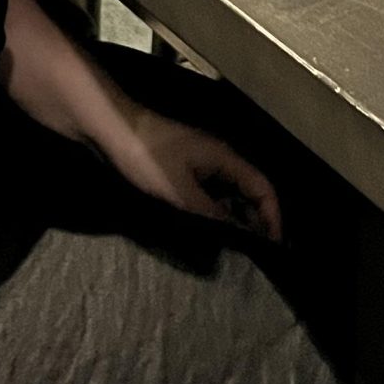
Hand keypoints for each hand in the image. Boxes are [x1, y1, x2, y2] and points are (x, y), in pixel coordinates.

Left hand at [102, 103, 281, 241]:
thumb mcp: (181, 193)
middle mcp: (218, 159)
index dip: (273, 216)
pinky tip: (207, 230)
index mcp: (225, 158)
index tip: (273, 246)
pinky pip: (209, 193)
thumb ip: (213, 215)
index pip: (263, 188)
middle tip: (254, 254)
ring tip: (232, 248)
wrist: (111, 129)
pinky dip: (214, 212)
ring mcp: (200, 163)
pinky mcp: (182, 169)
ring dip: (234, 218)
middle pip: (249, 191)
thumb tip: (239, 236)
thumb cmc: (147, 157)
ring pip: (228, 194)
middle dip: (256, 220)